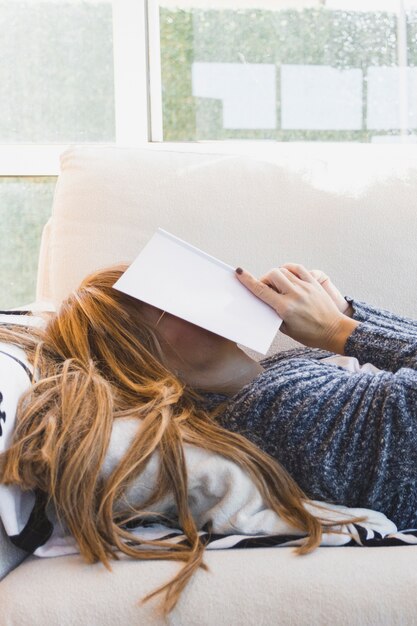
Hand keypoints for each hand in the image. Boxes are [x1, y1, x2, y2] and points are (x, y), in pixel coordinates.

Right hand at [235, 263, 354, 350]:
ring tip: (277, 285)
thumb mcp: (286, 329)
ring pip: (283, 270)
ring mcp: (305, 287)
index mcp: (285, 308)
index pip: (262, 290)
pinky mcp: (313, 283)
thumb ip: (273, 313)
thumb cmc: (310, 334)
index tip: (239, 272)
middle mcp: (295, 294)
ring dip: (276, 276)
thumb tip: (263, 301)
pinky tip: (287, 276)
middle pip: (272, 275)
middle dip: (264, 279)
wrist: (334, 331)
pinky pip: (297, 268)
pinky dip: (288, 269)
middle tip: (265, 288)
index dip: (248, 280)